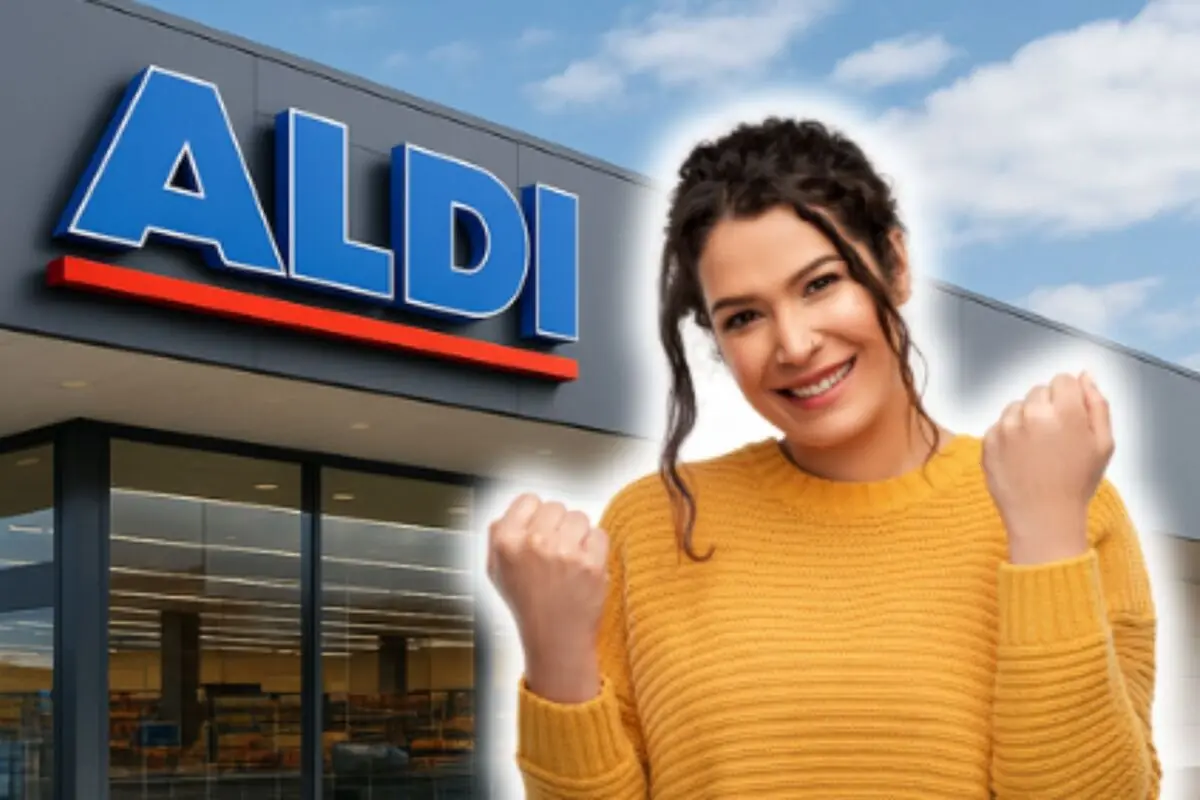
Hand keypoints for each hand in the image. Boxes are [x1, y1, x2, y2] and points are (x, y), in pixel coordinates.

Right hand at [487, 493, 609, 701]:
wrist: (555, 639)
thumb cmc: (529, 607)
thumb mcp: (496, 572)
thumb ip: (498, 537)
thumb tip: (508, 513)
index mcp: (506, 542)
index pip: (528, 500)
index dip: (536, 515)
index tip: (540, 531)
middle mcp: (533, 543)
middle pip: (556, 507)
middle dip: (558, 526)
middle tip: (556, 552)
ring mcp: (563, 552)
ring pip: (579, 518)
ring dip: (578, 536)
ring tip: (570, 561)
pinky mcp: (590, 563)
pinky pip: (599, 534)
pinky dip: (596, 549)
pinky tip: (584, 568)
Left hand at [982, 372, 1113, 564]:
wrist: (1043, 518)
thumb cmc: (1076, 483)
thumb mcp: (1103, 444)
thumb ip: (1097, 404)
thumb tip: (1085, 375)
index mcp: (1066, 412)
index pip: (1063, 380)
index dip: (1069, 398)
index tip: (1070, 419)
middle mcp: (1033, 414)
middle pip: (1039, 391)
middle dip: (1048, 408)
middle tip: (1054, 439)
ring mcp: (1007, 428)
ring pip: (1017, 407)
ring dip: (1026, 420)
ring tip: (1037, 451)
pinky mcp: (988, 441)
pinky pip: (1000, 425)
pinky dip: (1008, 436)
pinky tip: (1021, 458)